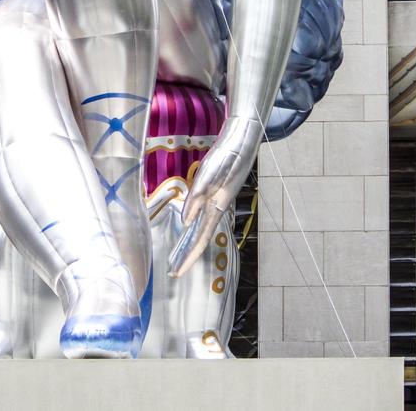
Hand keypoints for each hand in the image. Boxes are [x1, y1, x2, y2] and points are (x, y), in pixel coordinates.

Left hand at [167, 115, 261, 276]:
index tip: (177, 272)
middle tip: (173, 272)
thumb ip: (197, 198)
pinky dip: (193, 228)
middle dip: (187, 256)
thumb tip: (186, 221)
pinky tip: (187, 228)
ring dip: (189, 244)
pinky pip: (201, 217)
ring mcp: (216, 202)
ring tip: (177, 256)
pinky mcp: (214, 194)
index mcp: (216, 208)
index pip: (200, 240)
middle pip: (200, 239)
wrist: (241, 142)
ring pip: (201, 229)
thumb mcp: (208, 176)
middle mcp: (216, 208)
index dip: (189, 257)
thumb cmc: (226, 158)